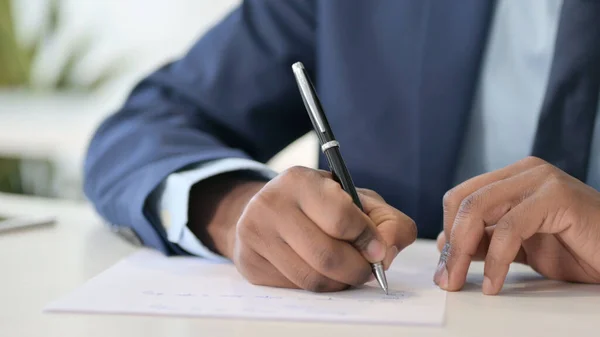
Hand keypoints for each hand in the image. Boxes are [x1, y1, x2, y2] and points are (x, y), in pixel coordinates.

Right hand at [191, 166, 416, 291]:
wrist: (269, 210)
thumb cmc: (321, 204)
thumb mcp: (357, 199)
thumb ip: (387, 221)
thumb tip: (387, 253)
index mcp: (299, 180)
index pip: (341, 218)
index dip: (367, 239)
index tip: (378, 250)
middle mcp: (271, 204)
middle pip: (327, 256)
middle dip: (358, 270)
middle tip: (368, 270)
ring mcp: (255, 235)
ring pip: (312, 278)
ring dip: (340, 283)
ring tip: (347, 272)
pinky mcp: (250, 263)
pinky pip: (295, 288)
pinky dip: (318, 287)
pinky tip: (322, 272)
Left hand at [434, 156, 599, 294]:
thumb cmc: (578, 249)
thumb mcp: (520, 246)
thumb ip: (486, 240)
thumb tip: (445, 243)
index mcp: (512, 178)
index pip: (460, 197)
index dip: (447, 231)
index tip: (444, 266)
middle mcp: (524, 172)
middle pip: (464, 201)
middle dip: (451, 244)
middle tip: (446, 278)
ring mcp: (540, 180)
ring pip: (479, 209)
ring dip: (463, 251)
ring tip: (461, 281)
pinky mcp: (557, 196)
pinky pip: (510, 228)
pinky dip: (496, 260)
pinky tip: (494, 283)